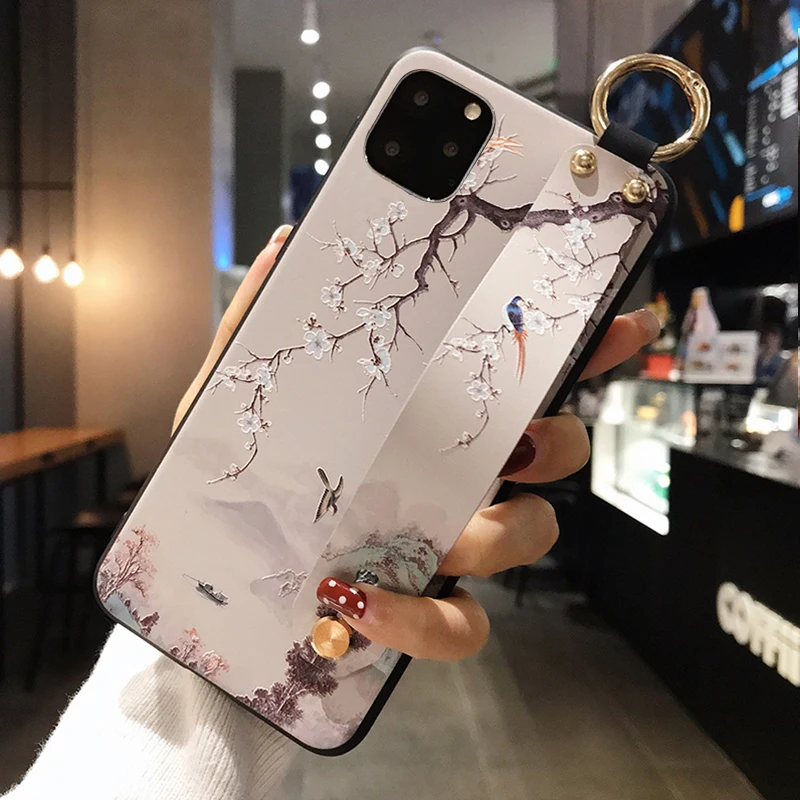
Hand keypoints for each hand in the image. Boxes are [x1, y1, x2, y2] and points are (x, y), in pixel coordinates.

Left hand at [175, 225, 660, 661]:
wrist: (210, 563)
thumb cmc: (236, 471)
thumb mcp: (237, 390)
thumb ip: (258, 321)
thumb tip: (282, 247)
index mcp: (431, 418)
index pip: (524, 377)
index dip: (586, 350)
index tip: (625, 321)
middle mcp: (456, 475)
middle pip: (556, 454)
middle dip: (555, 444)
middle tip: (512, 446)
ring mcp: (447, 542)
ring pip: (531, 536)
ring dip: (502, 533)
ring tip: (435, 536)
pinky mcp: (419, 608)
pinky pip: (463, 627)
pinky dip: (423, 620)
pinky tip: (361, 597)